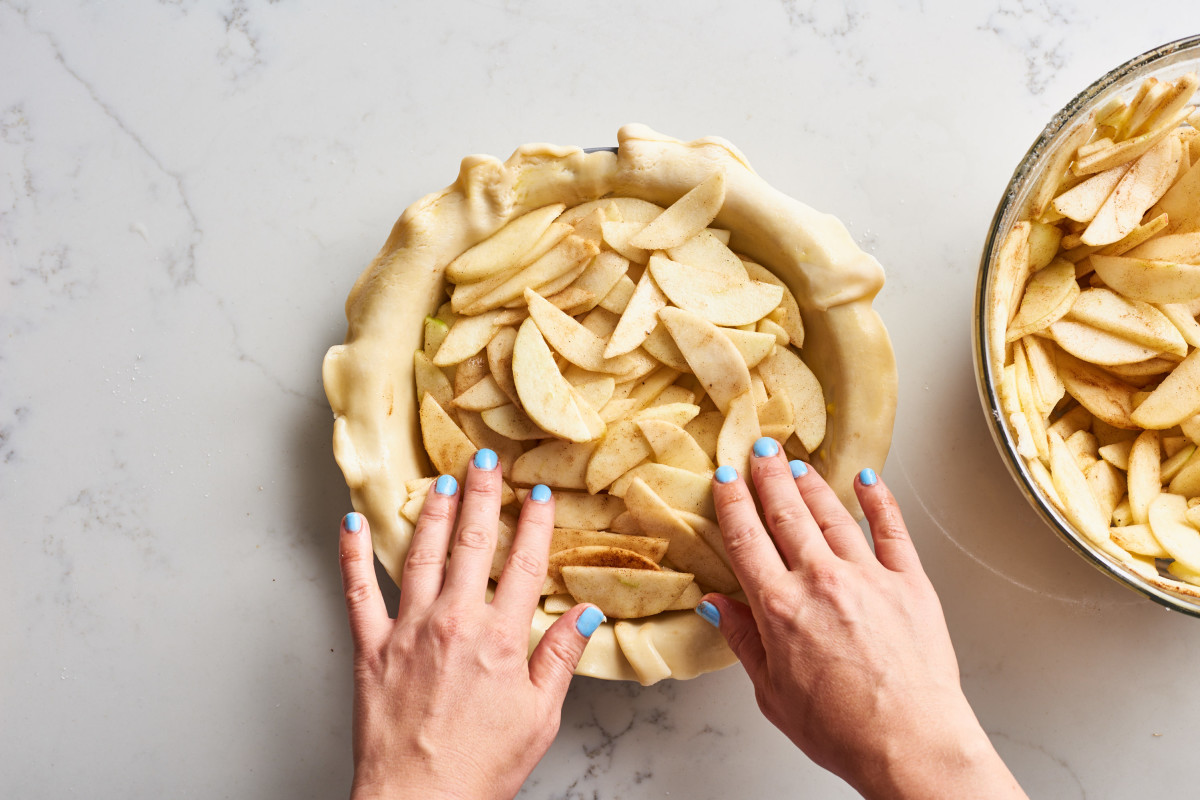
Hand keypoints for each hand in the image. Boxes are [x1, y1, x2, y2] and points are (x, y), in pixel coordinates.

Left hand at [339, 449, 603, 799]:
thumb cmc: (481, 767)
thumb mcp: (540, 716)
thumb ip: (560, 657)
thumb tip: (585, 614)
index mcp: (501, 639)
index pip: (523, 565)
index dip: (533, 524)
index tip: (537, 494)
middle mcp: (454, 622)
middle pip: (472, 545)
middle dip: (480, 495)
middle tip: (483, 459)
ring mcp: (408, 630)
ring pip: (420, 554)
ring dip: (431, 512)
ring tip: (438, 480)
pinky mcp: (371, 647)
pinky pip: (357, 590)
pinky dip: (351, 554)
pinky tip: (350, 522)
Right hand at [698, 439, 1025, 799]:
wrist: (910, 744)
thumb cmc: (841, 730)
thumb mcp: (772, 692)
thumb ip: (745, 641)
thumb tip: (717, 605)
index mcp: (779, 607)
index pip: (746, 538)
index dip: (732, 502)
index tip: (725, 478)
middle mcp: (820, 581)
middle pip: (786, 513)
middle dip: (768, 476)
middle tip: (760, 448)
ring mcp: (868, 577)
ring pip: (832, 514)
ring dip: (811, 484)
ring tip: (797, 462)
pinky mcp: (910, 583)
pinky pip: (892, 530)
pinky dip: (879, 501)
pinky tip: (868, 481)